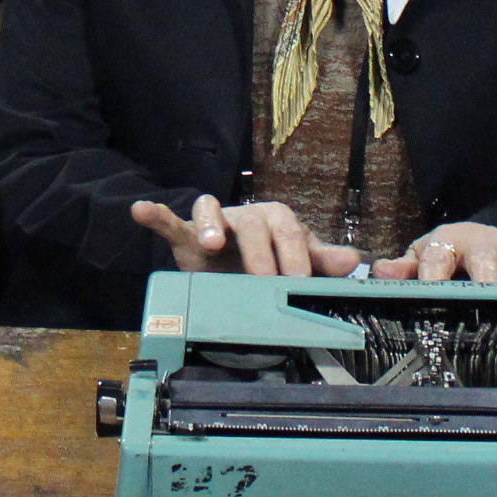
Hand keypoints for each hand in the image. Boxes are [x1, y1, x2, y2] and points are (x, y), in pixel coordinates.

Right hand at [130, 194, 367, 279]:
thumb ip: (322, 262)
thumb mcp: (296, 261)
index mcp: (279, 220)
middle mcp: (248, 215)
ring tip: (211, 243)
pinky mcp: (187, 233)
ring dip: (212, 226)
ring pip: (214, 214)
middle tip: (266, 283)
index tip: (300, 287)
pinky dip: (157, 215)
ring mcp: (217, 222)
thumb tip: (353, 261)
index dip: (297, 260)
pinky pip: (172, 221)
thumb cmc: (268, 259)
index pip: (292, 235)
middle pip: (256, 225)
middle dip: (262, 255)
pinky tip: (143, 210)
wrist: (230, 261)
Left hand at [372, 216, 496, 283]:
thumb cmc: (446, 261)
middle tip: (485, 287)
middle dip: (483, 269)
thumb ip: (404, 269)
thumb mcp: (422, 264)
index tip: (431, 290)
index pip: (437, 256)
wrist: (473, 247)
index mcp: (446, 243)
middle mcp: (478, 241)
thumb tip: (378, 271)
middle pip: (480, 251)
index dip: (434, 272)